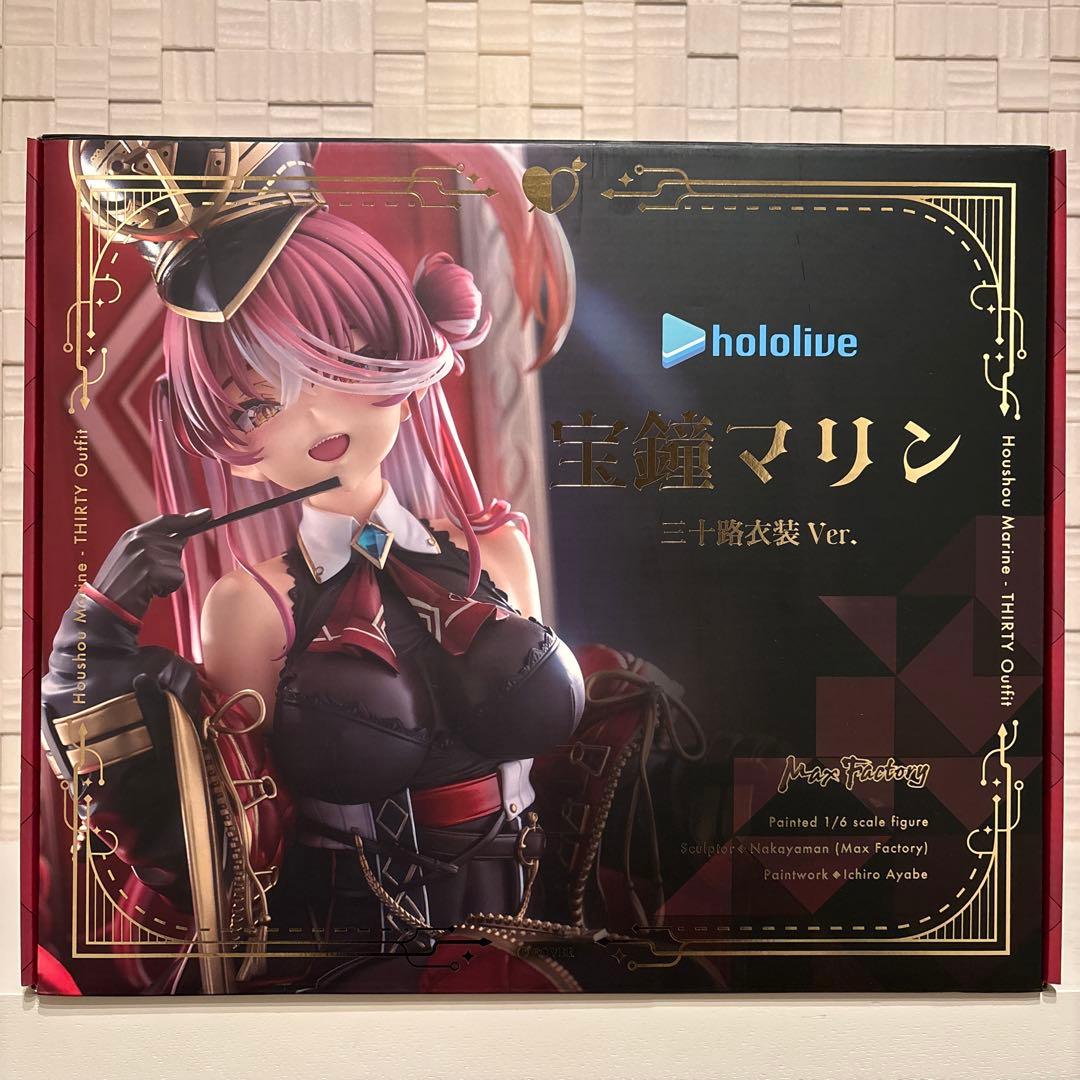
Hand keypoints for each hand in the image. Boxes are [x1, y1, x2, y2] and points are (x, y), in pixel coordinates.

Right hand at [91, 509, 211, 619]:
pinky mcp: (153, 570)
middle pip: (177, 544)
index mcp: (132, 535)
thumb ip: (150, 544)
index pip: (167, 521)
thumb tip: (181, 539)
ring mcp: (146, 554)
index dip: (189, 518)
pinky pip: (177, 579)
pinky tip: (149, 592)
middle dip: (170, 562)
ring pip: (177, 563)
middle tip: (149, 576)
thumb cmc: (119, 585)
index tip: (207, 513)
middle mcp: (140, 540)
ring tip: (146, 585)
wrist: (105, 607)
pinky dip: (168, 588)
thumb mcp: (129, 556)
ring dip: (168, 578)